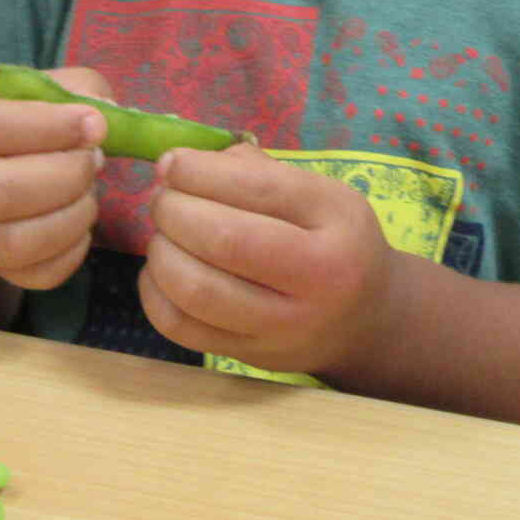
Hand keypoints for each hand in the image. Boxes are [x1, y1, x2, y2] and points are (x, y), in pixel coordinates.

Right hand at [0, 68, 107, 289]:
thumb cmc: (7, 115)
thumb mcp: (30, 86)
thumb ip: (69, 90)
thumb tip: (98, 120)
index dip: (48, 128)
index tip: (95, 126)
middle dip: (63, 178)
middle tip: (94, 161)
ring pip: (9, 243)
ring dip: (69, 218)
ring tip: (88, 193)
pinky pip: (28, 275)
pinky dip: (68, 254)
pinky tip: (79, 225)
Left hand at [139, 144, 395, 374]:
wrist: (365, 321)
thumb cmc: (334, 241)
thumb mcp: (321, 194)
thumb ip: (256, 171)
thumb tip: (177, 165)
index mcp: (337, 223)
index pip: (257, 189)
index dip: (198, 172)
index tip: (171, 164)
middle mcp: (317, 279)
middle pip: (223, 239)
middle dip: (174, 210)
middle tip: (164, 199)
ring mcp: (282, 326)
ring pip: (196, 289)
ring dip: (161, 250)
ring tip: (164, 234)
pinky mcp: (250, 355)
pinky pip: (180, 327)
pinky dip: (155, 292)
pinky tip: (162, 271)